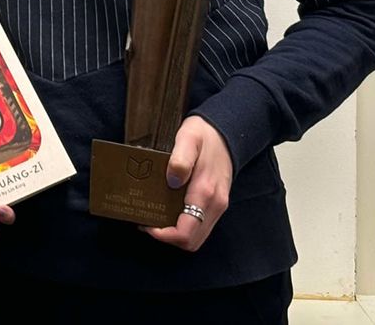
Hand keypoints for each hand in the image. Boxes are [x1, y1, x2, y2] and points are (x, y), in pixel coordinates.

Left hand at [144, 115, 233, 251]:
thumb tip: (172, 180)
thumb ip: (180, 159)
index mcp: (205, 192)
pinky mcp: (217, 204)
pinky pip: (201, 226)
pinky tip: (169, 213)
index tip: (146, 224)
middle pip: (192, 241)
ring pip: (197, 237)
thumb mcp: (188, 138)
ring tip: (156, 219)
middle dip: (168, 238)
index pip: (186, 232)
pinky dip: (184, 227)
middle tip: (148, 223)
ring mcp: (218, 206)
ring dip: (176, 235)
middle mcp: (215, 204)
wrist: (227, 132)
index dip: (164, 235)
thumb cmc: (205, 134)